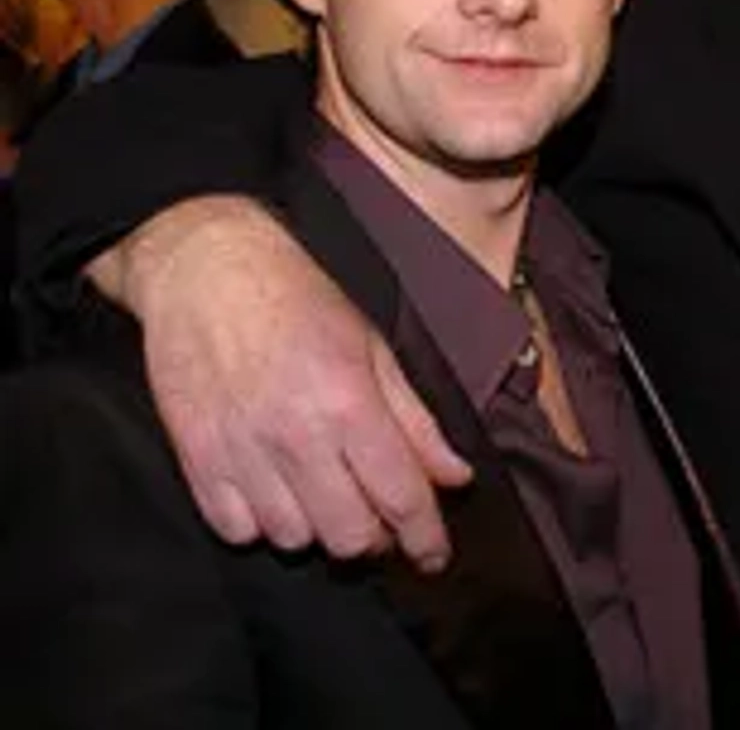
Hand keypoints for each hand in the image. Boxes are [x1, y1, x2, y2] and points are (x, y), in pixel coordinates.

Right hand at [93, 196, 472, 568]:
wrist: (207, 270)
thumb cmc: (299, 299)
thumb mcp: (375, 348)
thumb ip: (416, 421)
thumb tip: (455, 478)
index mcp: (350, 405)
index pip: (401, 498)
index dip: (426, 538)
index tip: (434, 556)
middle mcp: (296, 439)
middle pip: (349, 537)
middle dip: (375, 538)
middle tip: (378, 517)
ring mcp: (241, 454)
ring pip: (293, 540)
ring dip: (318, 529)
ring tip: (323, 492)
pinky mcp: (196, 461)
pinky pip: (236, 530)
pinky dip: (261, 524)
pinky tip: (275, 491)